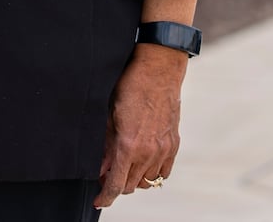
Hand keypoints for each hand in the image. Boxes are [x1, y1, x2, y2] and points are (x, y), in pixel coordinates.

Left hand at [93, 46, 185, 208]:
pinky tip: (143, 163)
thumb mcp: (109, 115)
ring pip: (147, 181)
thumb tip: (101, 168)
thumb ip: (105, 146)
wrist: (158, 70)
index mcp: (128, 146)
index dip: (105, 197)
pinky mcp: (174, 144)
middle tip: (106, 174)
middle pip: (130, 186)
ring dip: (133, 179)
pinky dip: (152, 173)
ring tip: (124, 166)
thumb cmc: (130, 86)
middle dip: (116, 184)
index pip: (115, 185)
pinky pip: (164, 172)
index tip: (98, 201)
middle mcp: (148, 152)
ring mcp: (163, 149)